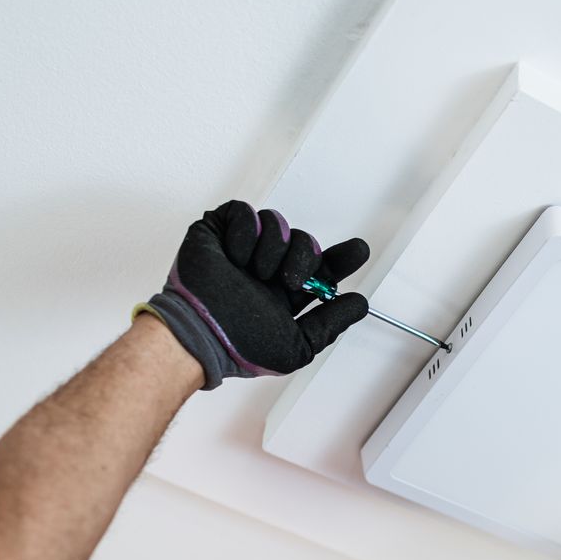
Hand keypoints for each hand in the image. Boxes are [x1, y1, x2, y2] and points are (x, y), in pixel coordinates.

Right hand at [136, 200, 370, 387]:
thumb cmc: (240, 346)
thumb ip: (330, 324)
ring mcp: (244, 248)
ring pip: (278, 223)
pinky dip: (245, 235)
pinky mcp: (219, 231)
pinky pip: (246, 213)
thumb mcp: (298, 346)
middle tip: (290, 280)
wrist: (202, 332)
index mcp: (285, 293)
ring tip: (254, 273)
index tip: (358, 252)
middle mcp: (267, 268)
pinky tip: (236, 259)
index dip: (341, 258)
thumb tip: (358, 304)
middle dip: (305, 258)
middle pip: (305, 241)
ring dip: (272, 250)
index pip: (320, 267)